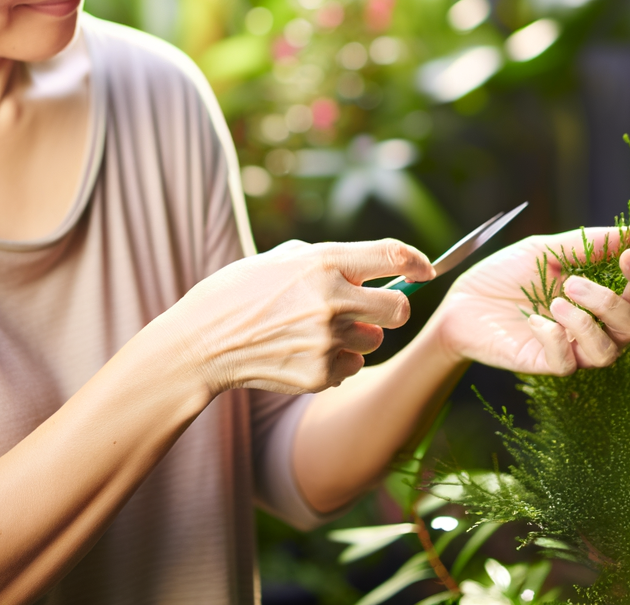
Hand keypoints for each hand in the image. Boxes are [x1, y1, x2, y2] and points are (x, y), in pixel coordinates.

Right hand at [164, 239, 434, 395]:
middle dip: (389, 309)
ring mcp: (326, 340)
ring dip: (357, 337)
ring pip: (374, 341)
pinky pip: (351, 368)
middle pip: (399, 309)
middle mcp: (331, 300)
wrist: (203, 342)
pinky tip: (304, 353)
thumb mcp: (281, 257)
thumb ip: (330, 259)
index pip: (392, 255)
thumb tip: (372, 267)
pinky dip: (336, 363)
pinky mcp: (319, 374)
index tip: (426, 269)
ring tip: (318, 332)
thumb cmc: (240, 292)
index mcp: (323, 261)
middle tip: (369, 310)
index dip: (418, 261)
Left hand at [428, 228, 629, 375]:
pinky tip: (534, 320)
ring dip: (584, 323)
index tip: (628, 255)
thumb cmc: (505, 275)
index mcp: (599, 295)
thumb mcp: (545, 249)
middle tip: (575, 282)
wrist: (461, 300)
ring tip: (556, 300)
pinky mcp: (545, 364)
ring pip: (606, 352)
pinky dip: (553, 338)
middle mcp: (592, 325)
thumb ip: (587, 243)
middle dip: (611, 304)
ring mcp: (571, 348)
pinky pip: (567, 363)